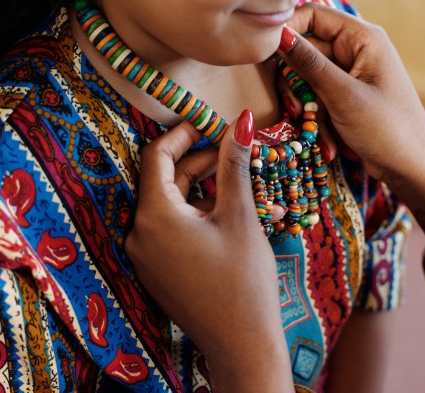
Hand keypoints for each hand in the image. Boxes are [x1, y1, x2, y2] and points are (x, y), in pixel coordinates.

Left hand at [125, 110, 292, 391]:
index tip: (207, 123)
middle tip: (232, 151)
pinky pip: (170, 229)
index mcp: (154, 216)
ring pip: (169, 206)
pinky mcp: (158, 271)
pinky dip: (193, 213)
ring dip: (199, 188)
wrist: (242, 343)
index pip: (156, 157)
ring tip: (235, 182)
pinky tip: (224, 212)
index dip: (181, 134)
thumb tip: (242, 121)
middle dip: (197, 162)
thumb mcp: (240, 215)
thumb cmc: (244, 278)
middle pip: (164, 181)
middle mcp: (140, 235)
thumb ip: (234, 164)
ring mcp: (146, 256)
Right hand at [278, 4, 424, 187]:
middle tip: (300, 109)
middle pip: (306, 53)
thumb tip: (279, 35)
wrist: (411, 169)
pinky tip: (331, 143)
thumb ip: (309, 63)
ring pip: (308, 82)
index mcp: (363, 39)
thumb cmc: (388, 129)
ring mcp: (349, 78)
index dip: (288, 29)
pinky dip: (319, 122)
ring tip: (321, 132)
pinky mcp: (345, 100)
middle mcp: (355, 53)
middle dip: (299, 85)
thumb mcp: (344, 96)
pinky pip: (318, 102)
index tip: (268, 53)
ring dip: (309, 109)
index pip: (314, 15)